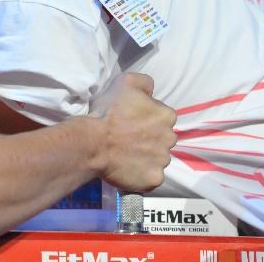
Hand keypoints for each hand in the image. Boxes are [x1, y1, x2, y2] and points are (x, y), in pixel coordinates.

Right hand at [96, 73, 176, 192]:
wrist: (93, 142)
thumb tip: (151, 91)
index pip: (161, 116)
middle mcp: (170, 139)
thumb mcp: (126, 82)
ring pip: (157, 158)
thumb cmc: (109, 112)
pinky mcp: (154, 180)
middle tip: (127, 138)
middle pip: (162, 138)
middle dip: (149, 138)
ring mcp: (163, 161)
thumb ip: (145, 83)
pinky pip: (151, 177)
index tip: (130, 121)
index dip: (145, 118)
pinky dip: (142, 174)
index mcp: (166, 116)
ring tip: (125, 154)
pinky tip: (127, 169)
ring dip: (146, 156)